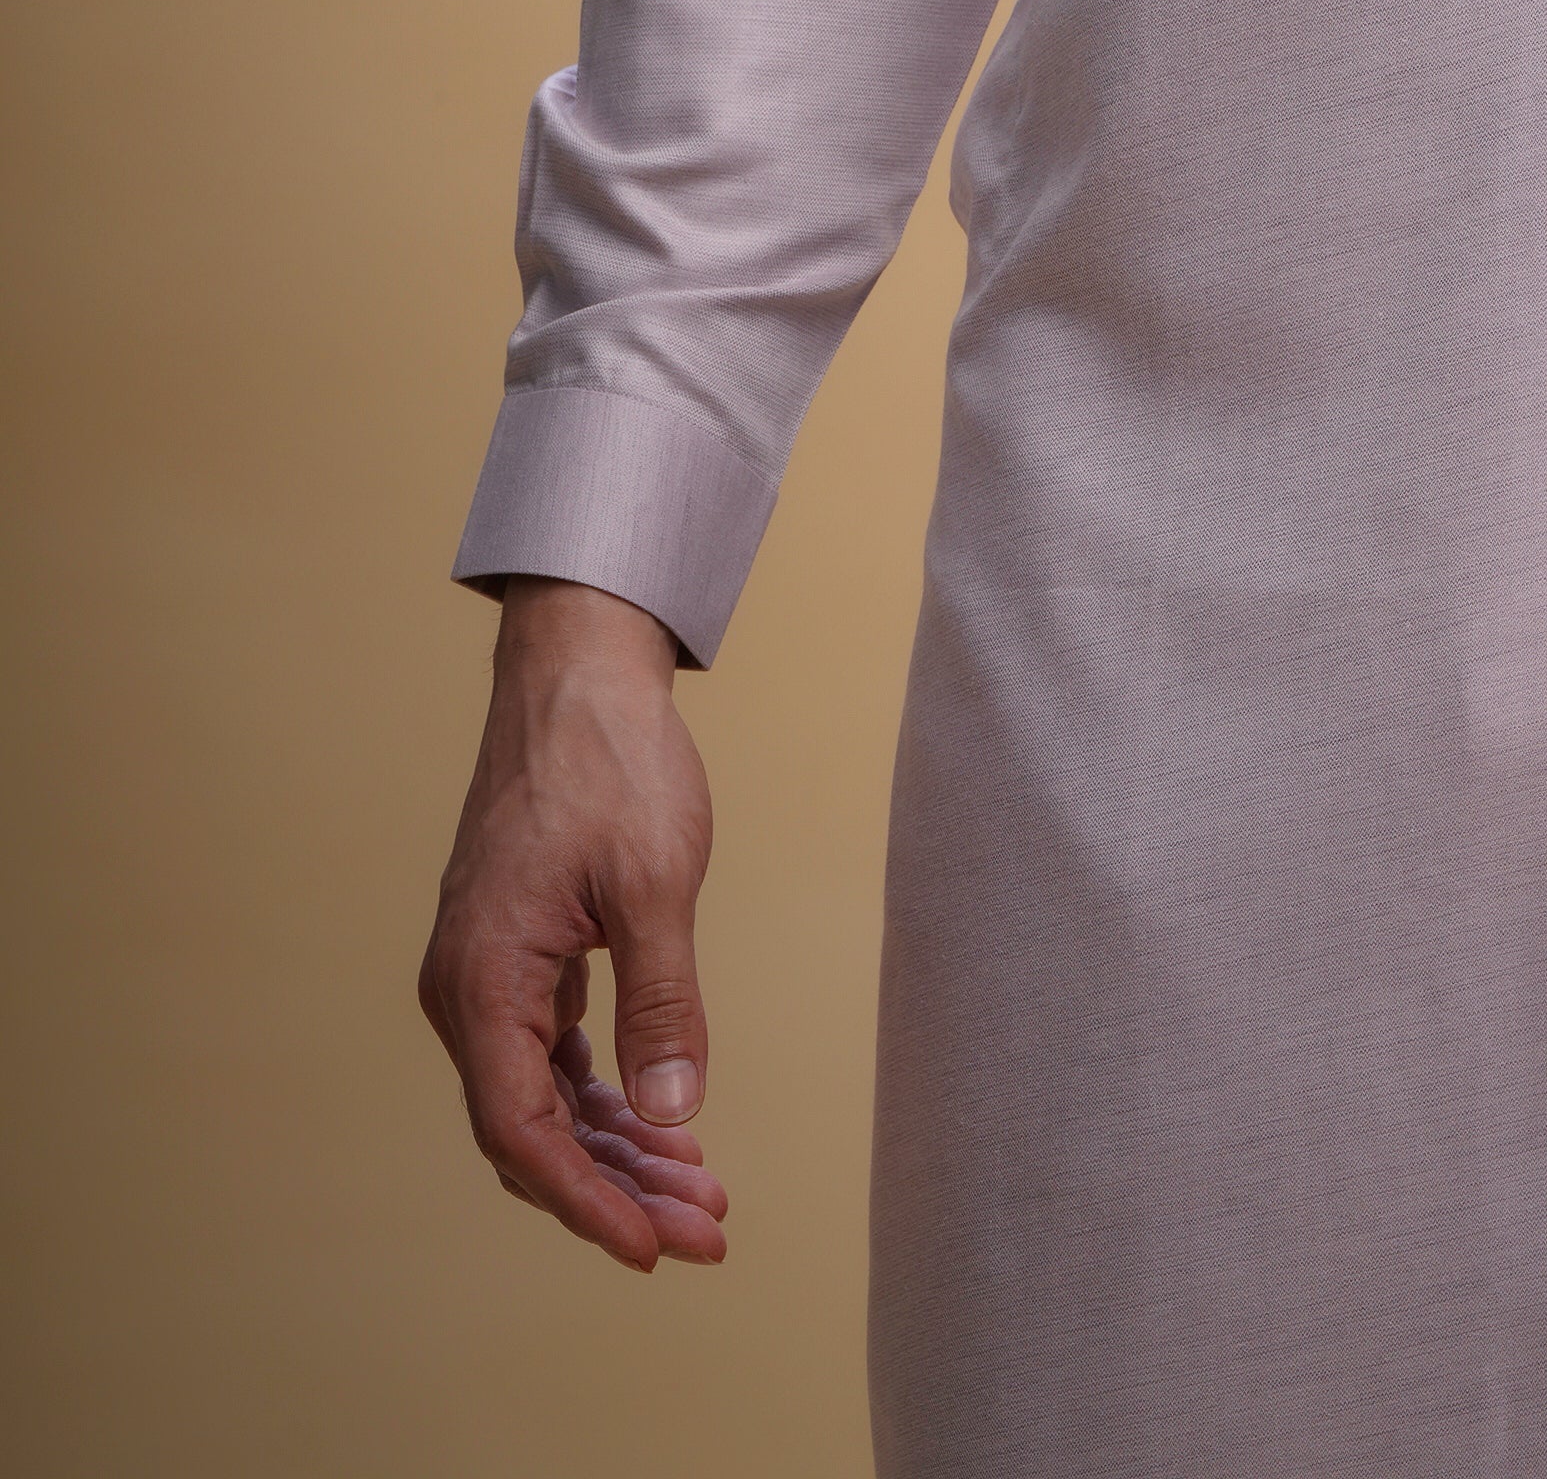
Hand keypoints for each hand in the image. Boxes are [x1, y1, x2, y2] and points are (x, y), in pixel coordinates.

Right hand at [418, 577, 728, 1270]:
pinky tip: (663, 1122)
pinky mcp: (515, 957)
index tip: (654, 1249)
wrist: (578, 671)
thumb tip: (676, 1116)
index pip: (521, 1134)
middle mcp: (465, 990)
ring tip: (702, 1190)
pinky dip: (606, 1095)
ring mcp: (486, 974)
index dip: (587, 1203)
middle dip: (618, 1189)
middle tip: (708, 1229)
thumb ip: (662, 1003)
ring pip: (544, 1099)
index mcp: (481, 978)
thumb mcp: (656, 882)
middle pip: (532, 1132)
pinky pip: (549, 1056)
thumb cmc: (612, 760)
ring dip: (619, 1149)